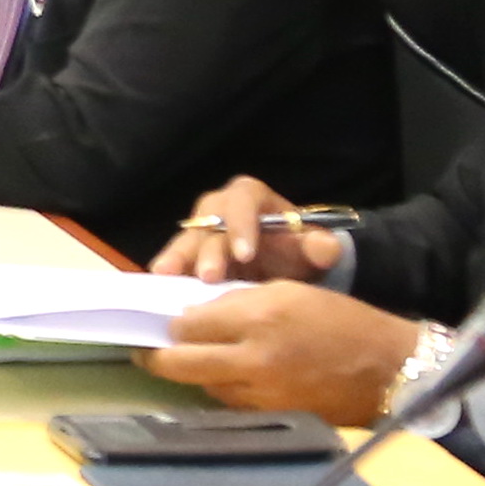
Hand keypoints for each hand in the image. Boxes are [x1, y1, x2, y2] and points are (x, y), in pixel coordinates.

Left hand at [141, 282, 416, 418]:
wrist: (389, 369)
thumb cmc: (342, 322)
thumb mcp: (289, 292)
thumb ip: (240, 303)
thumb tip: (197, 316)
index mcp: (260, 318)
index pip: (190, 324)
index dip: (173, 324)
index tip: (165, 323)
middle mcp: (255, 360)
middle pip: (181, 364)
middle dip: (158, 358)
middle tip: (146, 353)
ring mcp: (262, 394)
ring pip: (204, 386)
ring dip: (193, 375)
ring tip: (190, 362)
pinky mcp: (274, 417)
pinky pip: (232, 404)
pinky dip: (223, 390)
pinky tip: (225, 379)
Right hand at [153, 177, 341, 285]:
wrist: (283, 268)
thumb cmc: (294, 251)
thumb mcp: (312, 248)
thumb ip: (321, 247)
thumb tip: (326, 248)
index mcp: (248, 197)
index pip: (242, 202)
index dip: (241, 226)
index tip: (246, 255)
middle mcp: (217, 209)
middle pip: (208, 223)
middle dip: (208, 250)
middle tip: (210, 277)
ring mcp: (198, 232)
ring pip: (185, 240)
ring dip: (177, 259)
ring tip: (167, 276)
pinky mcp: (185, 255)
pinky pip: (173, 260)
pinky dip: (167, 273)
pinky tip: (158, 288)